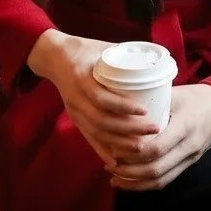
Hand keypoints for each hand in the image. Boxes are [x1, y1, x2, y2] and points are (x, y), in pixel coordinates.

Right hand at [27, 30, 159, 165]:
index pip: (102, 98)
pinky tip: (116, 162)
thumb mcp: (103, 48)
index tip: (144, 110)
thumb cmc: (85, 50)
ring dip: (120, 142)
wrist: (54, 56)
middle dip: (129, 129)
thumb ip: (126, 57)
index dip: (123, 107)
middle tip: (154, 129)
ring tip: (143, 146)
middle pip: (102, 120)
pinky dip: (102, 150)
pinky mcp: (74, 118)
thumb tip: (156, 64)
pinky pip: (88, 137)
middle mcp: (76, 97)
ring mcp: (74, 110)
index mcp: (82, 77)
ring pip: (96, 132)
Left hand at [107, 83, 210, 190]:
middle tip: (108, 164)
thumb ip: (151, 102)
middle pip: (156, 169)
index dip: (132, 152)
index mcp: (185, 126)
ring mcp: (190, 158)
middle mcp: (189, 147)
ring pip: (160, 180)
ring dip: (135, 183)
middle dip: (129, 171)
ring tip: (114, 177)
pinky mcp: (188, 164)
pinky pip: (166, 180)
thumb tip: (118, 105)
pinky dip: (146, 185)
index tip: (113, 148)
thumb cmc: (196, 97)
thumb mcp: (174, 94)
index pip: (157, 148)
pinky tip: (129, 182)